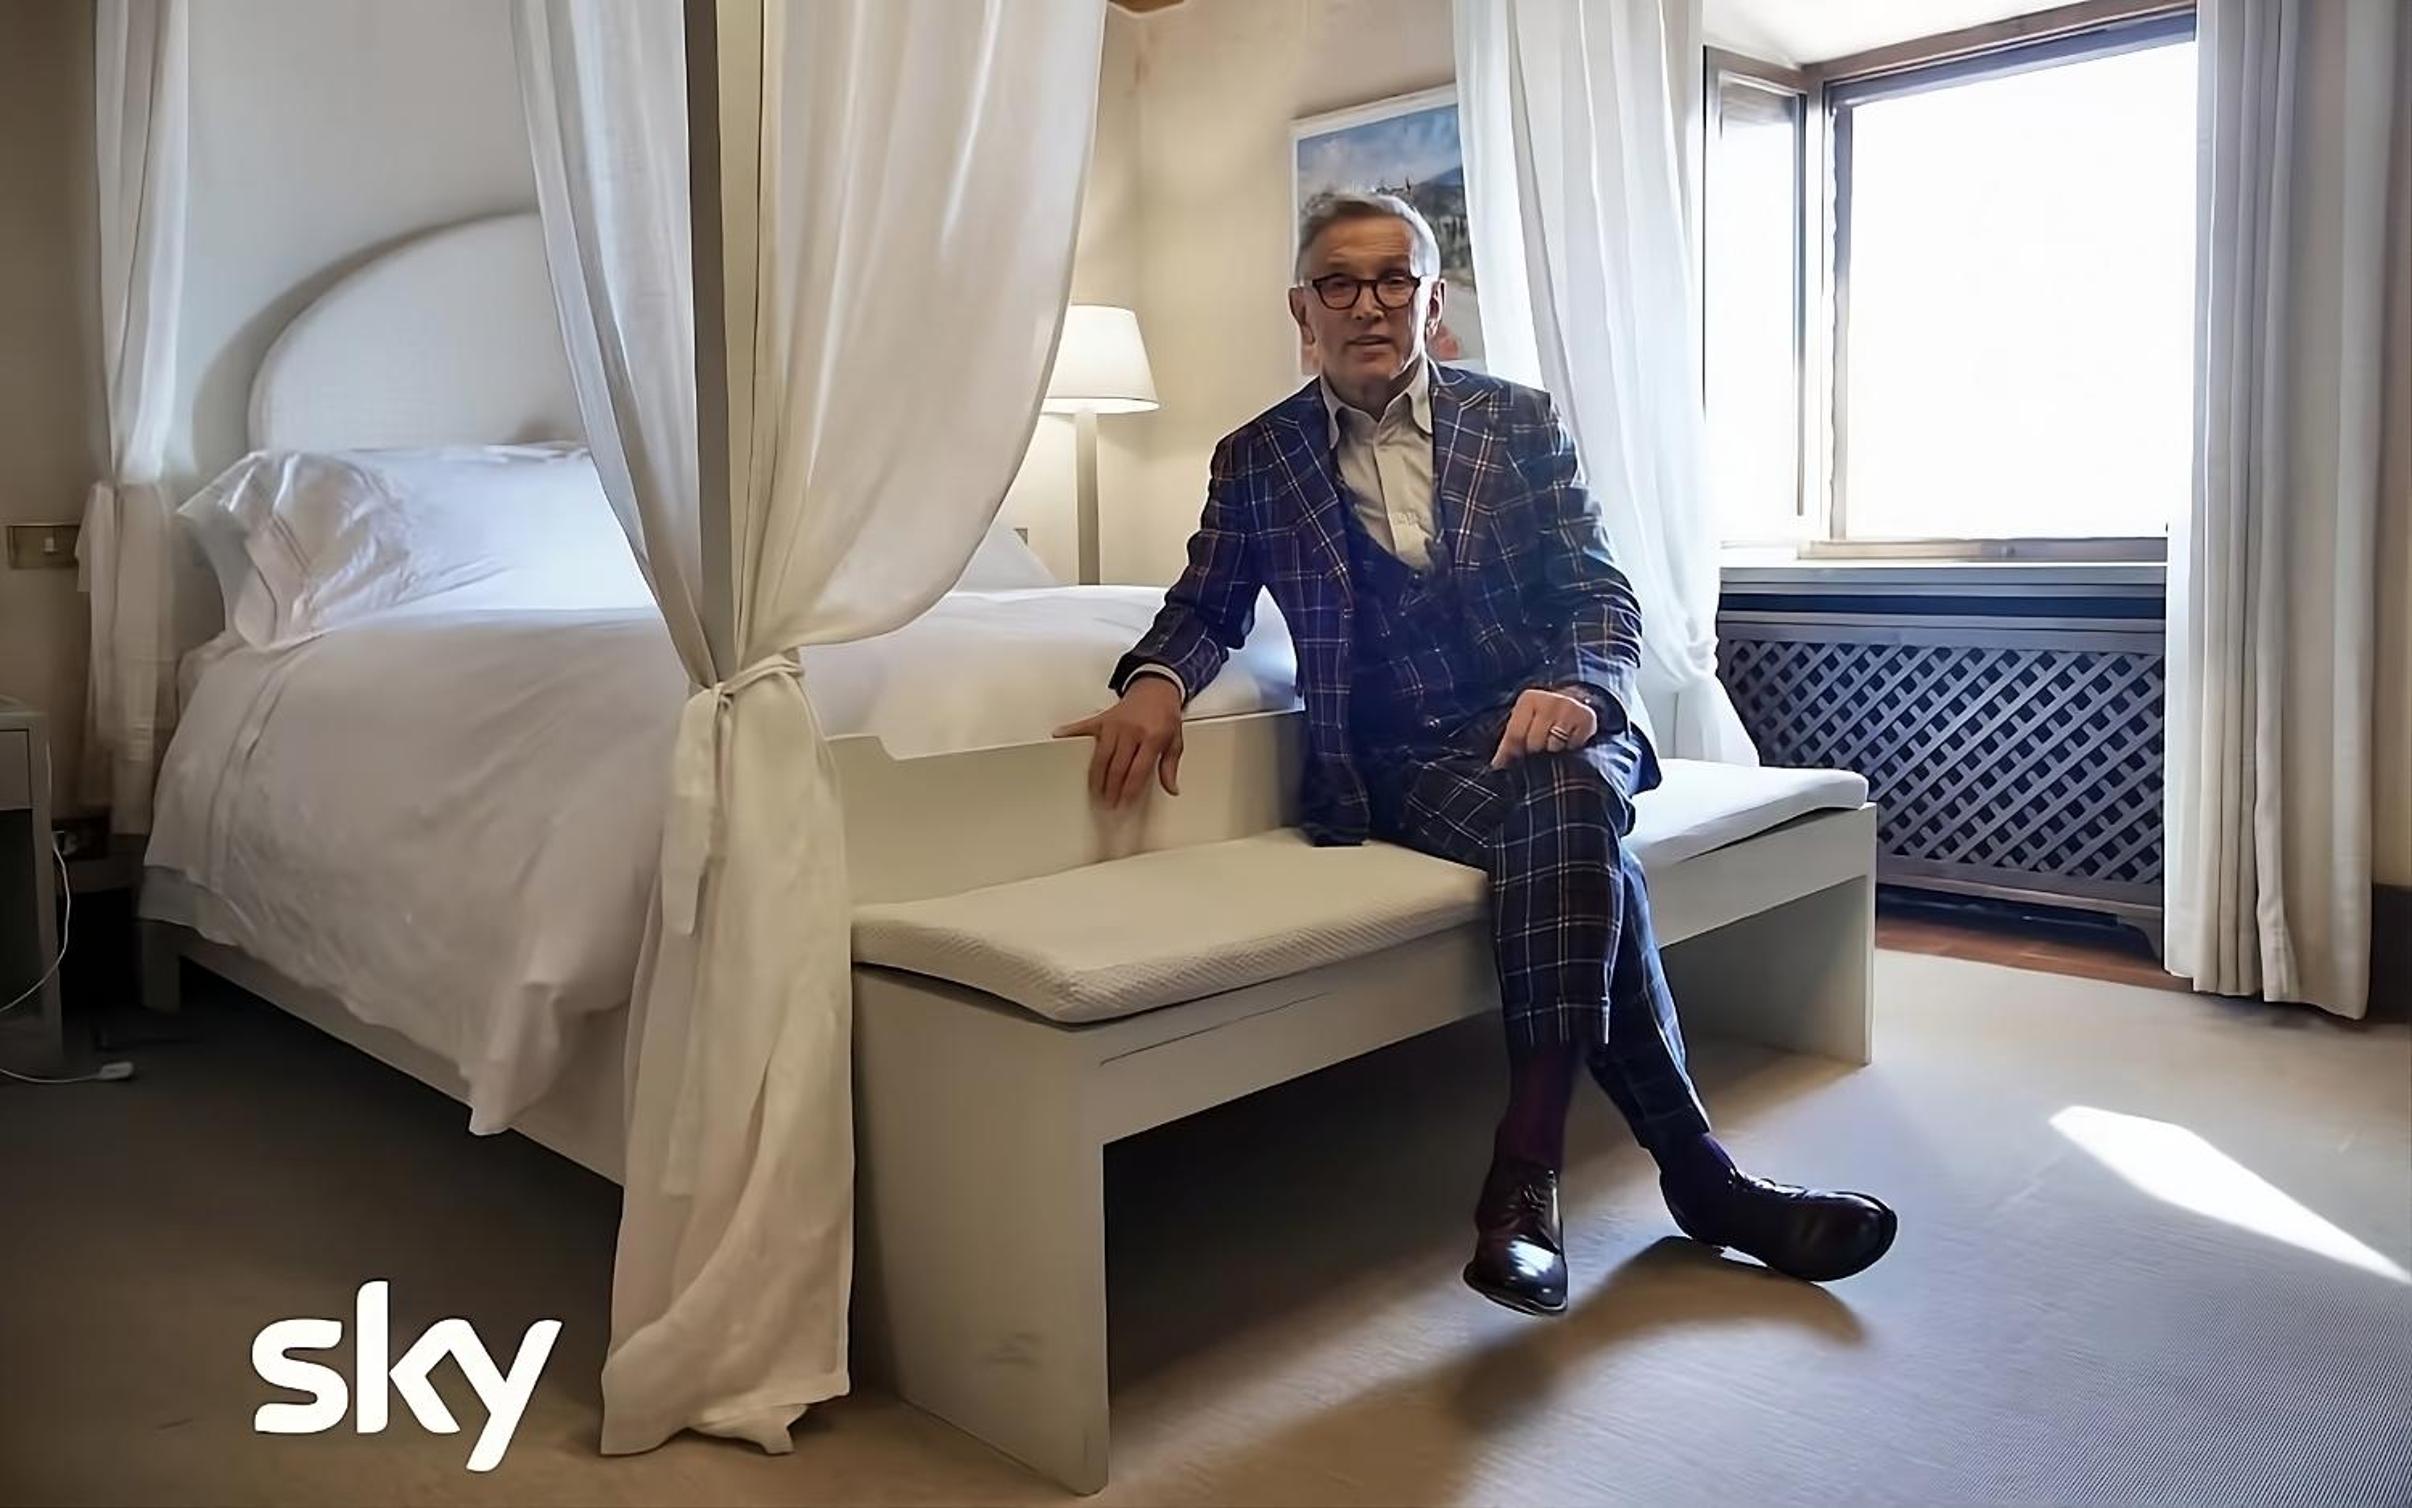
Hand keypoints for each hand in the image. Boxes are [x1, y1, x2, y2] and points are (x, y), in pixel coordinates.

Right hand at [1054, 676, 1185, 806]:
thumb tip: (1171, 789)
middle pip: (1116, 767)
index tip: (1125, 804)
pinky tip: (1059, 738)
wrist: (1157, 688)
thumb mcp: (1175, 741)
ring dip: (1096, 779)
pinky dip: (1070, 732)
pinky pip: (1083, 727)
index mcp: (1152, 737)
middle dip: (1111, 790)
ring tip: (1094, 794)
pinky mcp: (1102, 719)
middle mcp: (1131, 731)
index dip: (1130, 791)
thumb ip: (1170, 766)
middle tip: (1108, 806)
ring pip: (1100, 757)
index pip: (1137, 771)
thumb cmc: (1164, 715)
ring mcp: (1114, 724)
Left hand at [1489, 687, 1599, 769]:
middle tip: (1538, 748)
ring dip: (1552, 751)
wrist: (1573, 704)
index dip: (1512, 753)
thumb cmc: (1540, 719)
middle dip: (1534, 751)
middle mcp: (1550, 700)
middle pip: (1535, 743)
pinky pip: (1573, 746)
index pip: (1515, 735)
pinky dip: (1570, 749)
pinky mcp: (1586, 718)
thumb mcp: (1522, 723)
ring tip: (1552, 744)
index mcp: (1528, 699)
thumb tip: (1497, 766)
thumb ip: (1509, 742)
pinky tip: (1568, 741)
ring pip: (1554, 747)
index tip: (1508, 763)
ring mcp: (1570, 708)